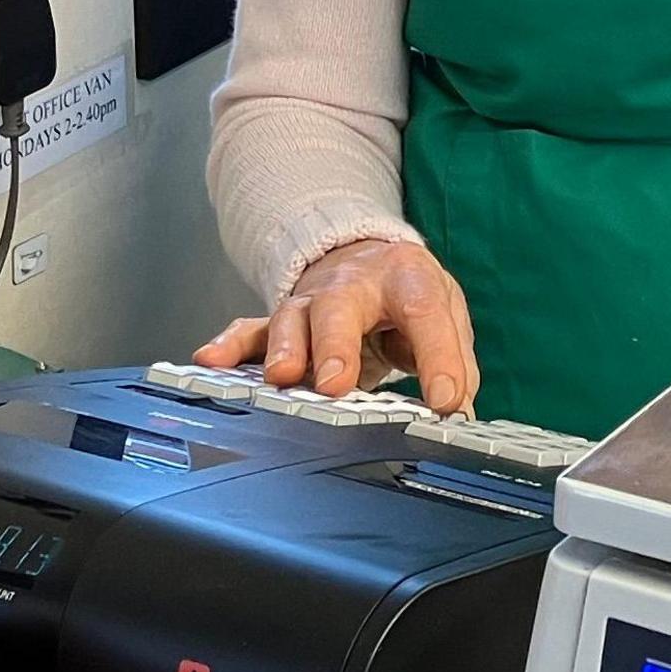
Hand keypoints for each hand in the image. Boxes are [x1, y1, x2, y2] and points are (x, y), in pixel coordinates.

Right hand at [196, 236, 479, 413]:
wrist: (367, 258)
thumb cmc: (407, 296)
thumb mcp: (445, 315)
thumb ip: (454, 364)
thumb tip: (459, 414)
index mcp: (407, 278)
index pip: (425, 313)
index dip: (438, 357)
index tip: (445, 402)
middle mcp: (354, 284)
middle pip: (340, 307)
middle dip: (335, 345)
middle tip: (335, 385)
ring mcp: (312, 301)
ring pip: (292, 319)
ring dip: (285, 349)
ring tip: (283, 379)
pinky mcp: (282, 319)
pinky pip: (251, 330)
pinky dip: (231, 345)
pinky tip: (211, 360)